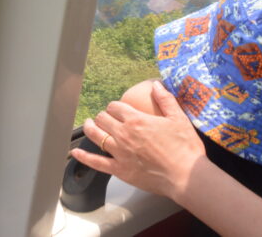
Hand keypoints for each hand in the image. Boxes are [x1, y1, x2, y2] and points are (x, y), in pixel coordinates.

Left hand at [71, 81, 205, 200]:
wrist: (186, 176)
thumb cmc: (184, 148)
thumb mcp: (178, 118)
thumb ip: (165, 99)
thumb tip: (156, 85)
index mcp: (136, 120)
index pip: (115, 106)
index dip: (115, 106)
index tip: (118, 109)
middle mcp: (124, 134)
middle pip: (103, 119)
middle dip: (103, 116)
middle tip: (106, 118)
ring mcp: (119, 153)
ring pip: (96, 136)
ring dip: (89, 128)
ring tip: (88, 125)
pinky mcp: (119, 170)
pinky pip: (96, 162)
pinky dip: (84, 157)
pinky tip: (75, 153)